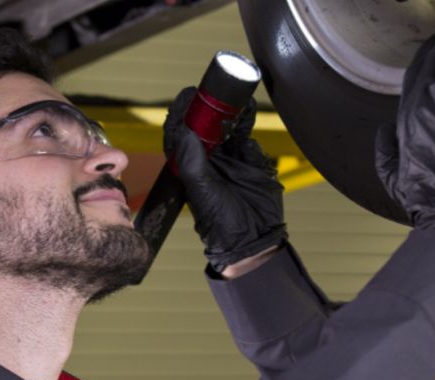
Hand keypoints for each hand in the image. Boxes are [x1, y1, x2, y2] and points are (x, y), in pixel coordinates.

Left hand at [163, 87, 286, 269]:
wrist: (255, 235)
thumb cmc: (221, 222)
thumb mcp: (202, 192)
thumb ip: (193, 162)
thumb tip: (185, 132)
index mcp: (187, 164)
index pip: (179, 131)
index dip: (181, 112)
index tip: (186, 95)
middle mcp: (206, 156)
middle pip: (202, 122)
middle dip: (205, 104)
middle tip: (210, 89)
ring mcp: (227, 154)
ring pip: (224, 123)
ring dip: (227, 109)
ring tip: (231, 96)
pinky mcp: (248, 155)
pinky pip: (245, 130)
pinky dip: (246, 118)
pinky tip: (246, 108)